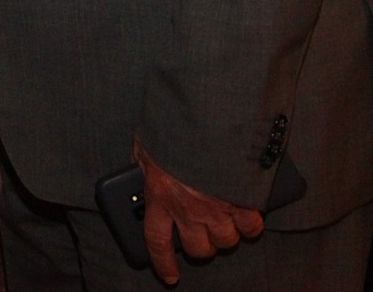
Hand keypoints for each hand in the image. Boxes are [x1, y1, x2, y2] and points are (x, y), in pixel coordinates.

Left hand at [134, 137, 263, 284]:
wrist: (206, 114)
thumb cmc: (173, 125)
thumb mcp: (147, 142)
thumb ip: (144, 161)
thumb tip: (138, 167)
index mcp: (160, 194)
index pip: (157, 240)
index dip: (163, 262)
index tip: (169, 275)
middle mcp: (188, 208)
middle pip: (198, 249)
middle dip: (199, 245)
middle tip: (199, 230)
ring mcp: (217, 207)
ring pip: (225, 241)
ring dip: (224, 233)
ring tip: (221, 216)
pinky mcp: (243, 201)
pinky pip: (250, 226)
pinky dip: (249, 223)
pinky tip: (244, 211)